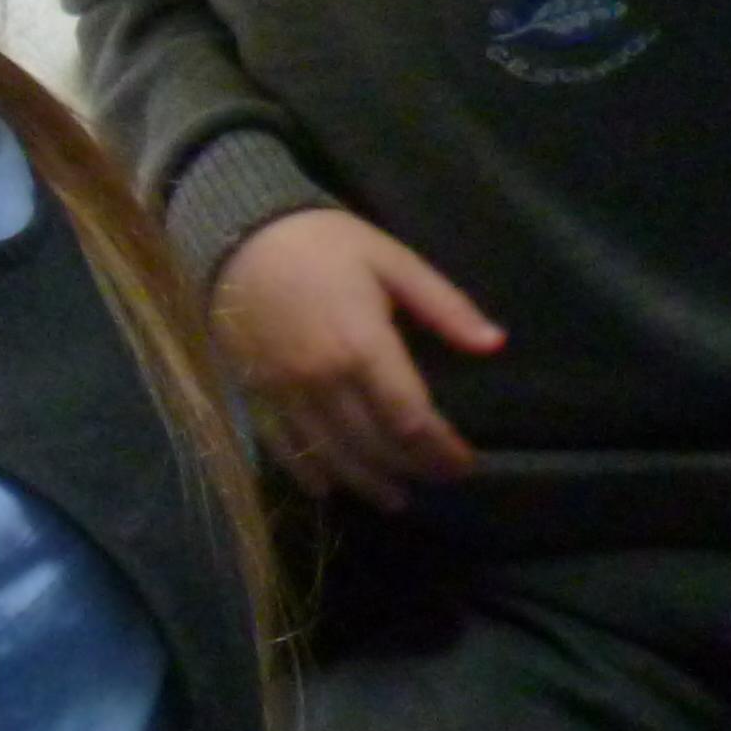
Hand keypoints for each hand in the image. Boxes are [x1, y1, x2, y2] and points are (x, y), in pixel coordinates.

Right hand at [209, 208, 505, 509]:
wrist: (235, 231)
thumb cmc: (322, 242)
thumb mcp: (391, 259)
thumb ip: (444, 306)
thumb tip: (495, 344)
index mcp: (363, 345)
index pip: (411, 419)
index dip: (442, 450)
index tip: (465, 463)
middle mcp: (323, 379)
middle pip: (375, 444)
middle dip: (412, 468)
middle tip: (439, 477)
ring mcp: (285, 391)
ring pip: (332, 454)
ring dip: (367, 482)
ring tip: (394, 498)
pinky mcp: (255, 393)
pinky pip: (283, 445)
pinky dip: (308, 472)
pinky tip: (328, 488)